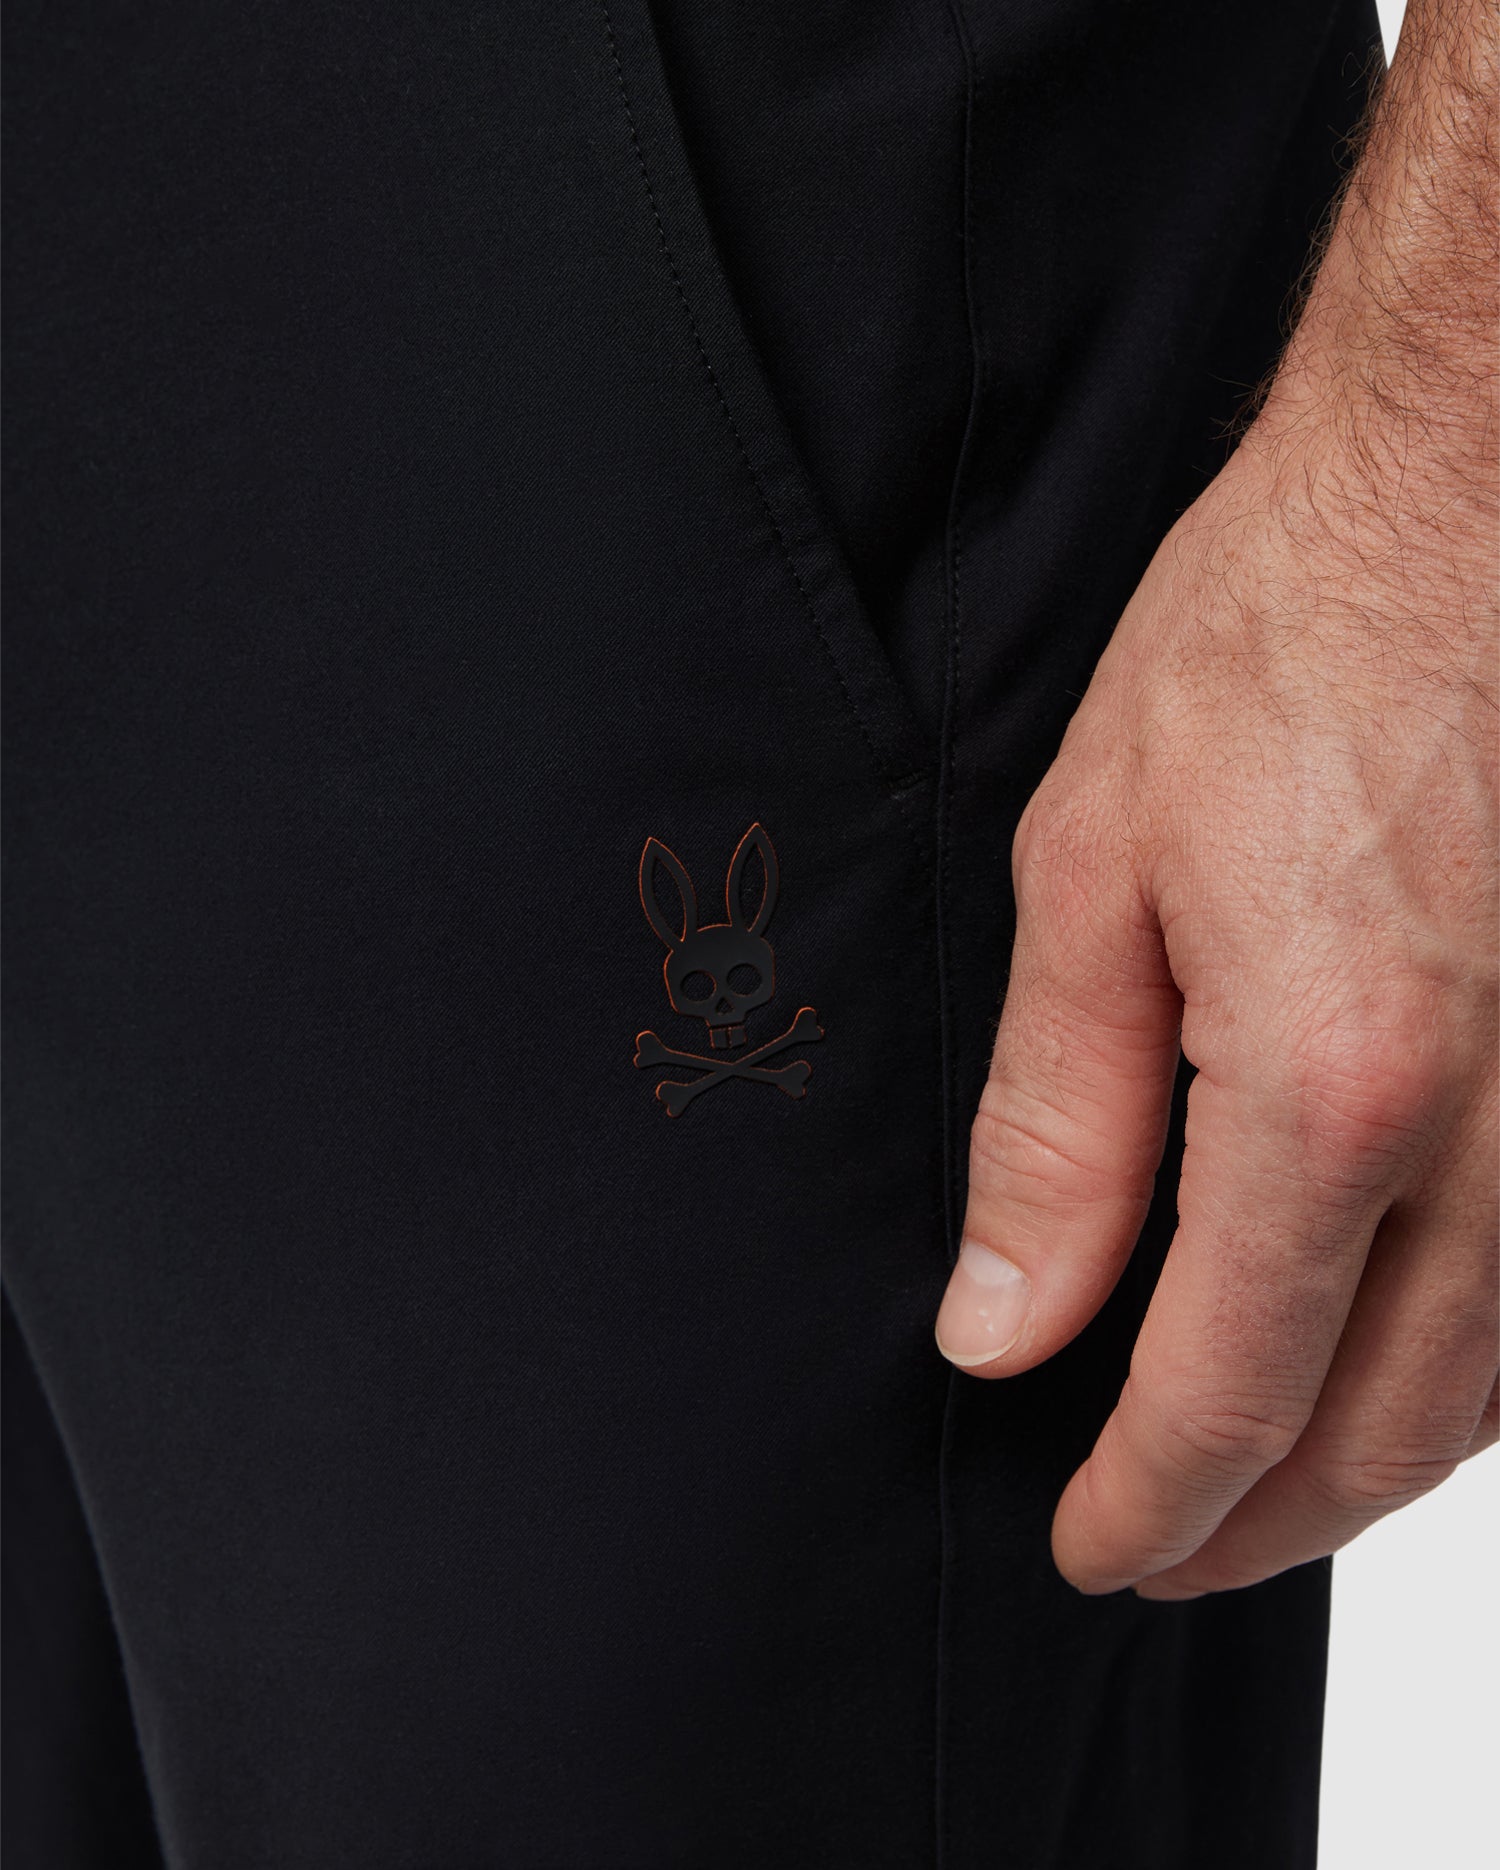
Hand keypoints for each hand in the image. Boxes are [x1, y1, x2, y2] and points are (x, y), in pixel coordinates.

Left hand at [934, 402, 1497, 1597]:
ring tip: (1265, 1492)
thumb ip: (1061, 1126)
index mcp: (1334, 1083)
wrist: (1465, 487)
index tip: (1088, 1547)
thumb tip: (1010, 1320)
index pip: (1228, 1387)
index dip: (1149, 1501)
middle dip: (1261, 1526)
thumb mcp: (1093, 874)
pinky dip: (1476, 1366)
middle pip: (1384, 1428)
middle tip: (1164, 1555)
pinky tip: (1399, 1359)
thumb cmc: (1275, 639)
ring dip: (1377, 1468)